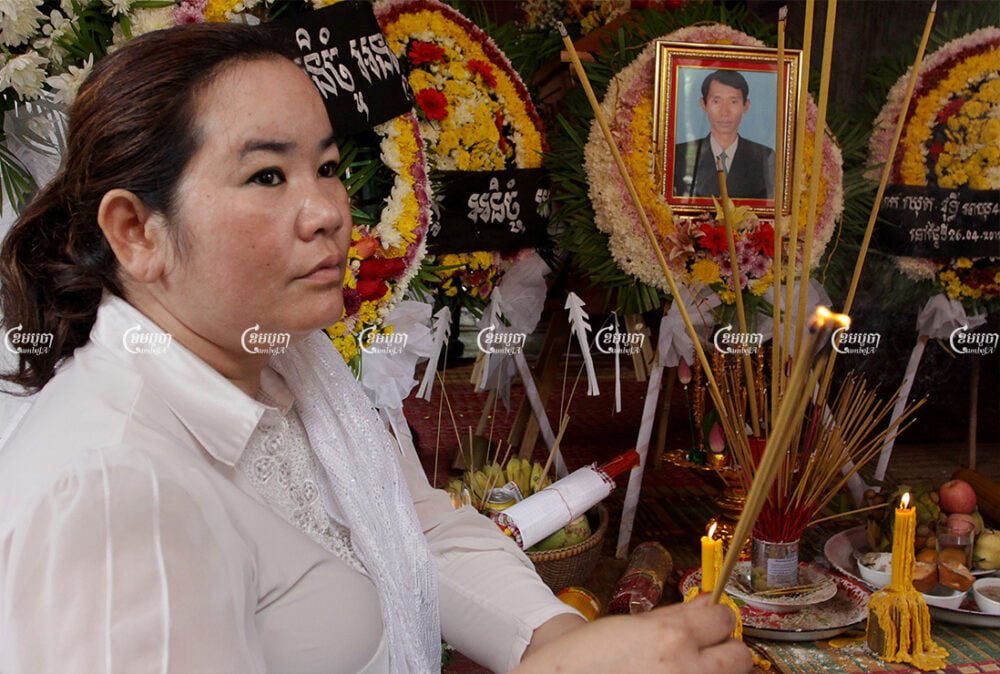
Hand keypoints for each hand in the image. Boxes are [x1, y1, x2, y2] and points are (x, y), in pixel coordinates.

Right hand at [512, 595, 751, 673]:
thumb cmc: (587, 659)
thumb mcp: (630, 627)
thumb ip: (674, 616)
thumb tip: (708, 602)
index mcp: (671, 636)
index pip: (723, 618)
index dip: (715, 619)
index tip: (707, 623)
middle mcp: (687, 668)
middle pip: (740, 656)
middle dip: (726, 650)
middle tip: (705, 651)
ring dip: (714, 671)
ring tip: (684, 668)